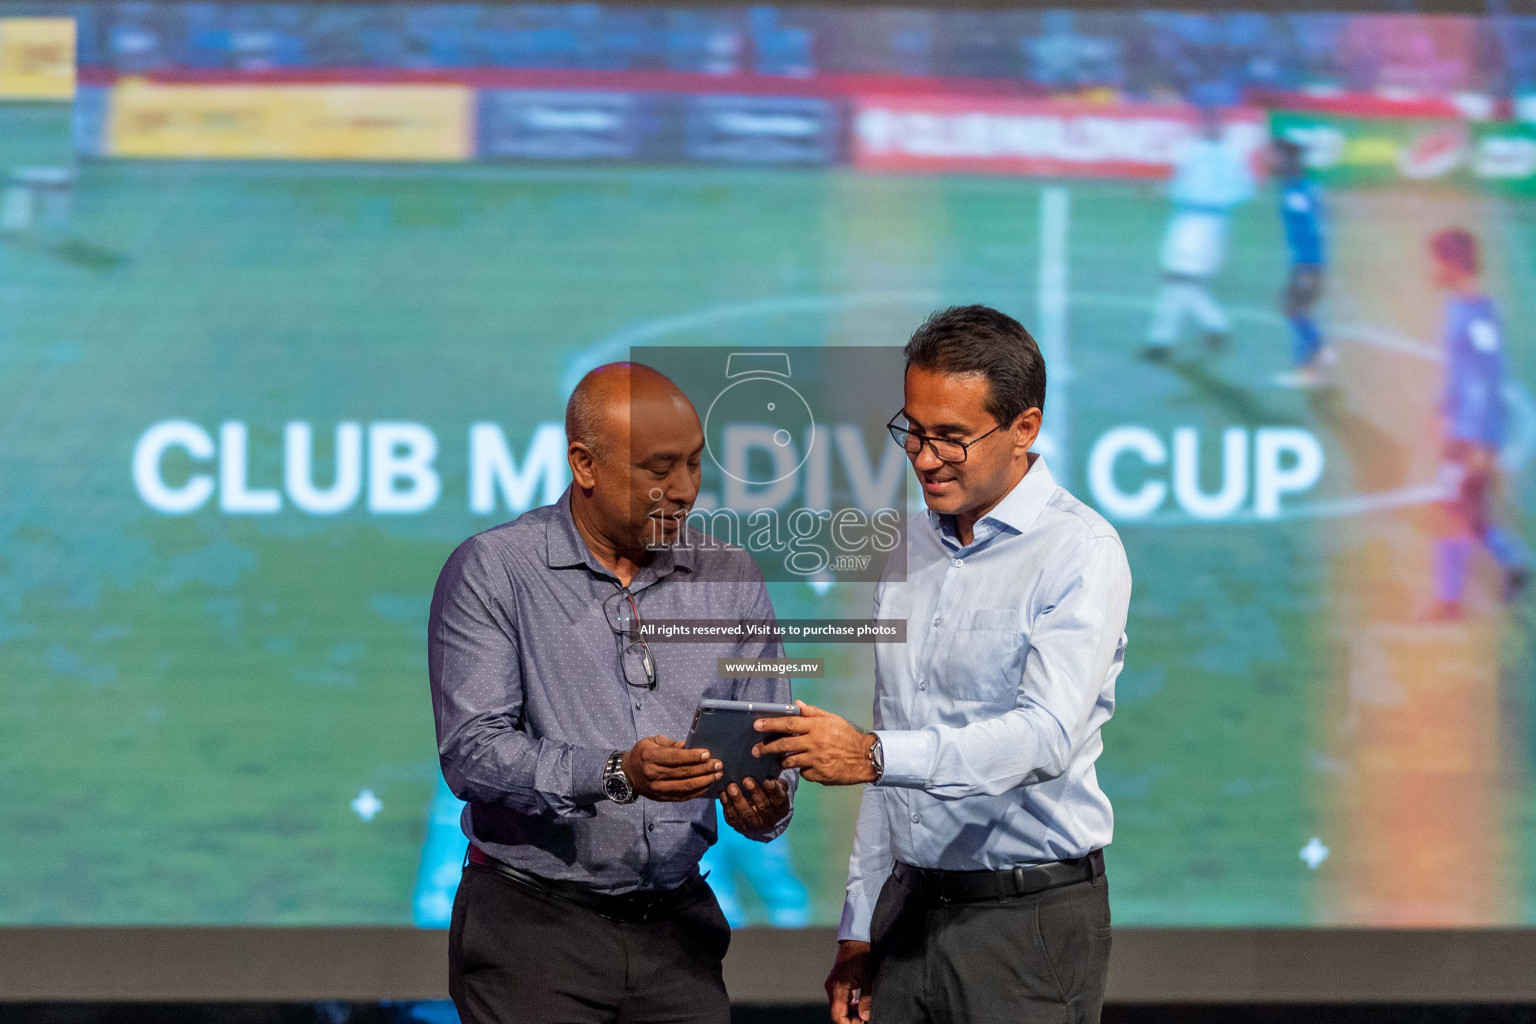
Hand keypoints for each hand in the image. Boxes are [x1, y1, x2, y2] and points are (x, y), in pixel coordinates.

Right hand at [622, 735, 720, 801]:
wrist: (628, 774)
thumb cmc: (643, 753)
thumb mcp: (652, 741)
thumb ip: (670, 744)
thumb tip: (688, 745)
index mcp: (650, 757)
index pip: (675, 758)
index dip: (692, 756)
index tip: (707, 754)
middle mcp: (653, 774)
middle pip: (683, 773)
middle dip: (704, 769)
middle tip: (718, 764)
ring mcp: (657, 789)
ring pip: (685, 787)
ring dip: (704, 781)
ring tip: (717, 775)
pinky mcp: (662, 798)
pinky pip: (683, 796)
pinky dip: (698, 792)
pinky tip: (708, 785)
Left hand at [720, 776, 789, 835]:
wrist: (760, 815)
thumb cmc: (769, 795)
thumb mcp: (776, 789)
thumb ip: (776, 783)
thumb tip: (771, 775)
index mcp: (781, 809)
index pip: (779, 800)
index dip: (774, 790)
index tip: (768, 780)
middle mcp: (769, 820)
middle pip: (763, 807)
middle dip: (754, 793)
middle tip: (746, 780)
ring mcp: (755, 825)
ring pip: (746, 814)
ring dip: (738, 800)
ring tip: (731, 787)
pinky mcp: (741, 827)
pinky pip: (733, 818)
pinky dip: (727, 806)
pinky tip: (723, 795)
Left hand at [753, 701, 875, 785]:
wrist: (865, 758)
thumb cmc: (847, 736)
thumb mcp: (832, 720)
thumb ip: (813, 713)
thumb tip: (796, 705)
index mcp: (817, 727)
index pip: (789, 723)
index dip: (771, 724)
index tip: (757, 725)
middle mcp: (815, 743)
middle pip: (784, 745)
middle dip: (766, 747)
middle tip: (755, 750)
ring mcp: (817, 760)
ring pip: (790, 761)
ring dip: (782, 761)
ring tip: (779, 760)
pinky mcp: (820, 775)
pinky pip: (804, 773)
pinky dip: (803, 770)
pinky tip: (807, 767)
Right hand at [825, 940, 871, 1022]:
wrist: (856, 939)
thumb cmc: (862, 956)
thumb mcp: (867, 978)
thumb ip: (866, 999)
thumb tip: (865, 1017)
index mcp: (837, 988)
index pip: (838, 1015)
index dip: (850, 1023)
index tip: (863, 1023)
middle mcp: (832, 988)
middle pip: (838, 1013)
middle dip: (851, 1019)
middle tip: (866, 1019)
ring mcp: (833, 985)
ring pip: (839, 1007)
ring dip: (851, 1013)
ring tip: (865, 1013)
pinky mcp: (837, 983)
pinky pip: (840, 1000)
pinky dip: (849, 1005)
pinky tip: (860, 1004)